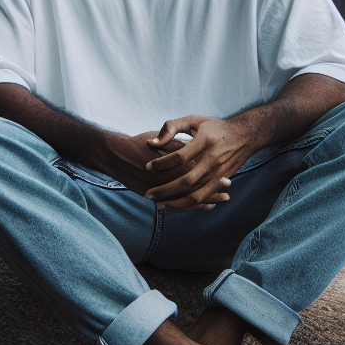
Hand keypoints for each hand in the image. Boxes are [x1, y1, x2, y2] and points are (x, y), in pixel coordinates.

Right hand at [85, 132, 221, 203]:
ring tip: (222, 199)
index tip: (226, 173)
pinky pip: (179, 204)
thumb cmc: (139, 143)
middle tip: (228, 186)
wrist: (116, 156)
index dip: (212, 172)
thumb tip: (195, 149)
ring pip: (190, 196)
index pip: (197, 167)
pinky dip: (194, 207)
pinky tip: (207, 206)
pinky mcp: (157, 196)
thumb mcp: (160, 137)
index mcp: (173, 160)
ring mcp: (163, 188)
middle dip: (213, 186)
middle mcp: (170, 176)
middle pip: (197, 184)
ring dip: (208, 198)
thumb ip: (177, 144)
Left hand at [143, 115, 260, 211]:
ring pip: (196, 194)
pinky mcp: (223, 180)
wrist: (246, 134)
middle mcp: (214, 158)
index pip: (180, 156)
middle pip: (187, 180)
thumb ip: (171, 127)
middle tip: (148, 194)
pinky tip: (176, 206)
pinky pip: (204, 196)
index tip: (147, 167)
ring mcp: (220, 172)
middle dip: (166, 190)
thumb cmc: (215, 127)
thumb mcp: (194, 120)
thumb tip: (152, 143)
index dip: (162, 163)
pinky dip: (189, 205)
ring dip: (176, 203)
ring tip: (159, 205)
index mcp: (205, 140)